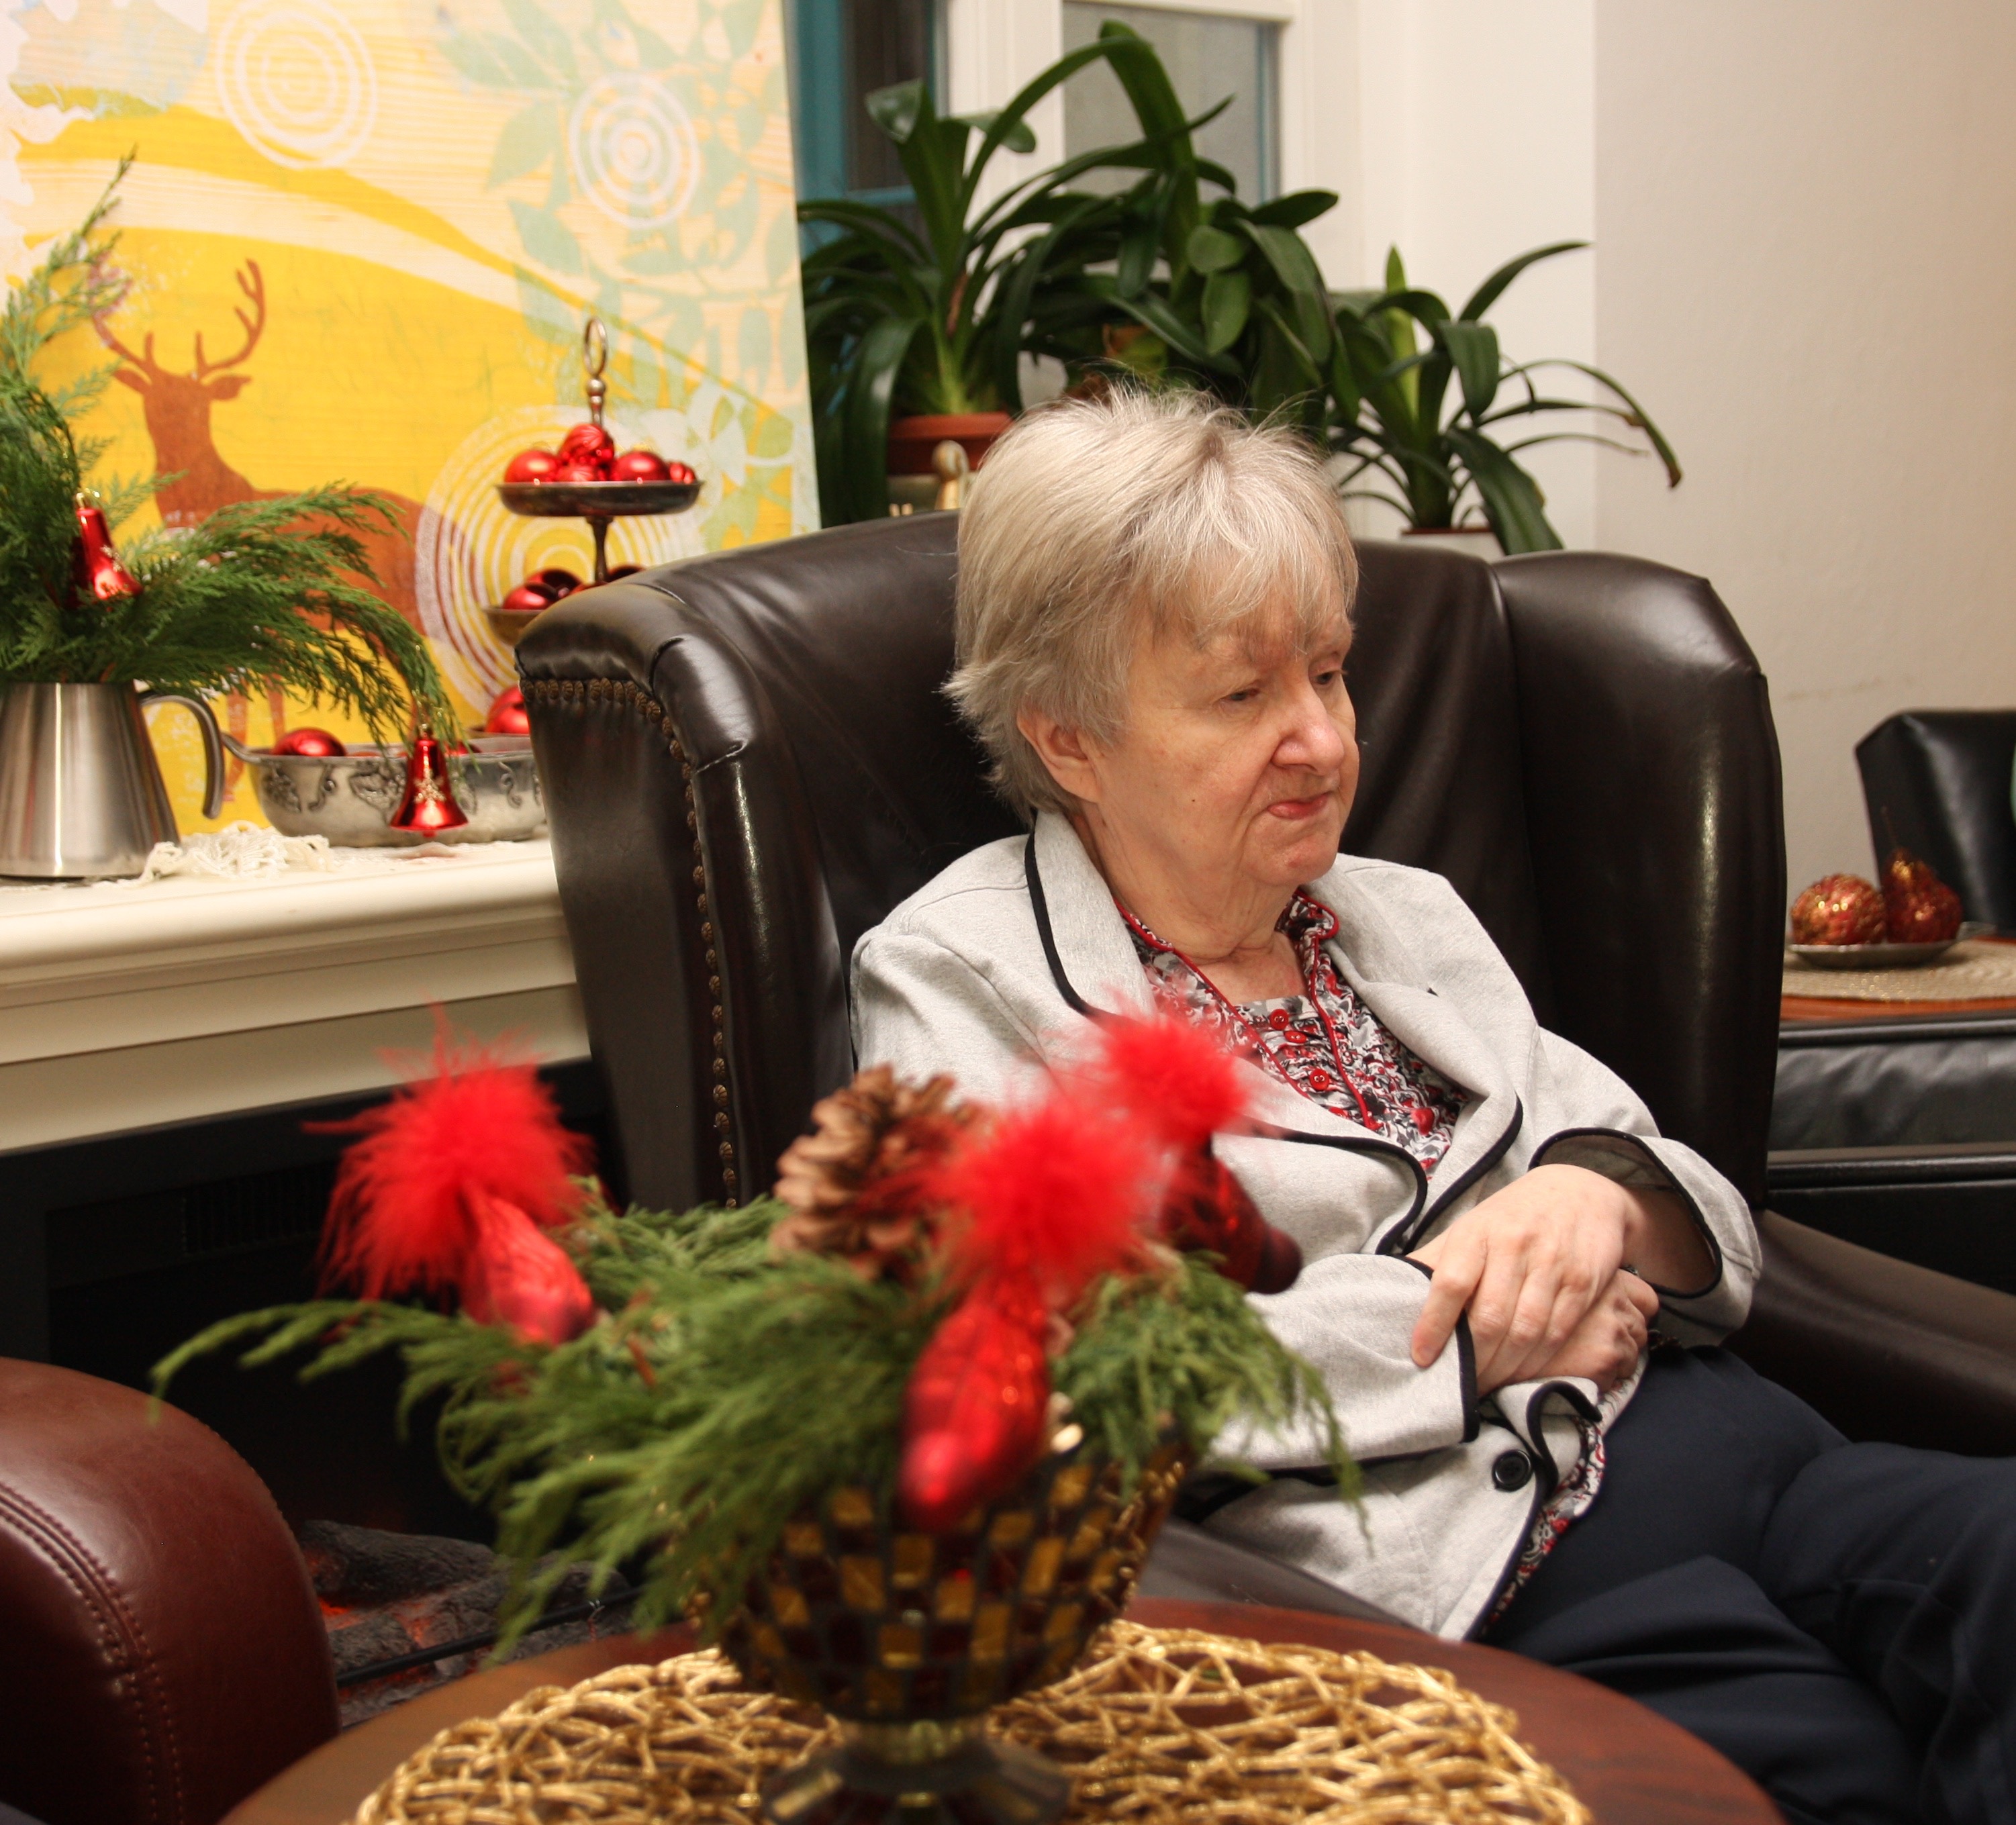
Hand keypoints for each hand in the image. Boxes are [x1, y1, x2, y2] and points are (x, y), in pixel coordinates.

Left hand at [1409, 1164, 1637, 1392]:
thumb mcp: (1471, 1228)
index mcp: (1477, 1232)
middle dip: (1474, 1361)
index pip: (1451, 1282)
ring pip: (1526, 1331)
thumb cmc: (1512, 1218)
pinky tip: (1521, 1374)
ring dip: (1504, 1369)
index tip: (1422, 1358)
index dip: (1434, 1324)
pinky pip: (1558, 1333)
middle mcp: (1515, 1245)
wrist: (1580, 1192)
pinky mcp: (1584, 1282)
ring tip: (1487, 1387)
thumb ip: (1438, 1262)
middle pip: (1491, 1317)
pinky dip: (1538, 1362)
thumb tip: (1392, 1295)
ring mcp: (1553, 1263)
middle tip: (1460, 1388)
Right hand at [1524, 1270, 1657, 1394]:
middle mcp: (1610, 1295)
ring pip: (1633, 1353)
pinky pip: (1620, 1374)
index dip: (1634, 1313)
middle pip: (1640, 1326)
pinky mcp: (1606, 1355)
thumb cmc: (1520, 1317)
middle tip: (1594, 1347)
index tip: (1617, 1324)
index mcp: (1598, 1275)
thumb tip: (1610, 1301)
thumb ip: (1579, 1286)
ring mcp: (1611, 1325)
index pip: (1645, 1297)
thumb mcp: (1548, 1285)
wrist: (1499, 1351)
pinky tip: (1578, 1373)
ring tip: (1582, 1361)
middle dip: (1623, 1341)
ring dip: (1614, 1362)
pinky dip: (1604, 1379)